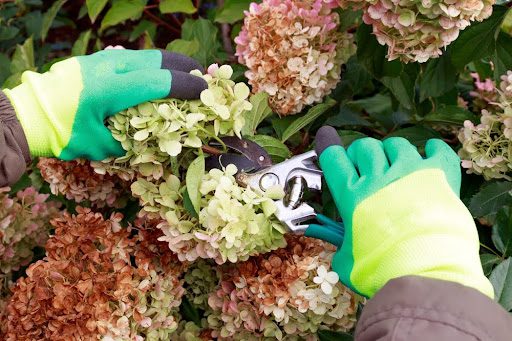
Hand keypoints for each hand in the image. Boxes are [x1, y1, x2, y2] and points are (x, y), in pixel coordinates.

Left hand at [3, 49, 206, 159]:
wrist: (29, 115)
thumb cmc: (64, 135)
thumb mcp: (101, 146)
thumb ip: (134, 141)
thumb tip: (160, 140)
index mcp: (113, 88)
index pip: (162, 81)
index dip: (188, 86)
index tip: (206, 92)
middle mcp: (111, 66)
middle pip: (160, 60)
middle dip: (185, 68)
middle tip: (202, 78)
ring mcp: (103, 59)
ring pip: (147, 55)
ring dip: (169, 65)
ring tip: (183, 76)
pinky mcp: (97, 59)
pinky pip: (132, 57)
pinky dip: (151, 65)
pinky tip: (155, 76)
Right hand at [311, 126, 492, 297]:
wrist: (426, 271)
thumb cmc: (382, 269)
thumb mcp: (347, 263)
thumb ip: (343, 250)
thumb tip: (343, 253)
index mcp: (352, 196)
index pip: (333, 159)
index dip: (328, 147)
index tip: (327, 139)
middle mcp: (378, 178)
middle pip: (365, 147)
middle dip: (362, 153)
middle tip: (366, 167)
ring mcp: (410, 172)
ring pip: (396, 144)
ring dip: (392, 153)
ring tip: (397, 167)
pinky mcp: (440, 174)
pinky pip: (437, 149)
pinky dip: (433, 149)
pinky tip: (429, 155)